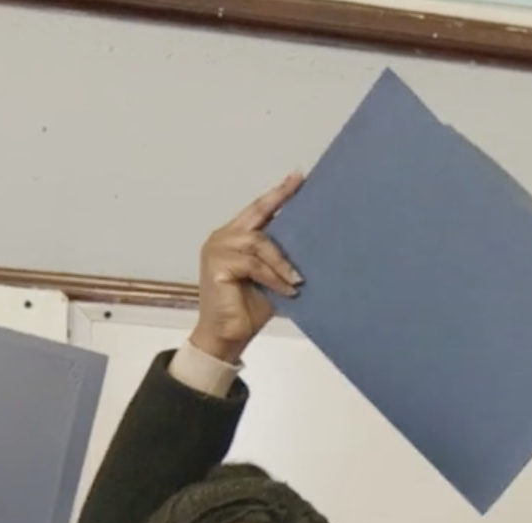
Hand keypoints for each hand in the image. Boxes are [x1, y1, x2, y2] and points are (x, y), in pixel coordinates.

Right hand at [190, 173, 304, 364]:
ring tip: (297, 282)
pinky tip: (287, 291)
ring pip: (258, 242)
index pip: (258, 211)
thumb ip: (282, 261)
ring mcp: (217, 249)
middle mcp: (224, 237)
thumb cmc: (247, 309)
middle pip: (256, 215)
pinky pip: (253, 264)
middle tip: (301, 189)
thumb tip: (314, 247)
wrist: (228, 336)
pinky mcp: (217, 265)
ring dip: (281, 263)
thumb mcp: (272, 280)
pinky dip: (273, 277)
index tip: (298, 178)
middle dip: (279, 200)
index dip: (278, 194)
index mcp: (235, 238)